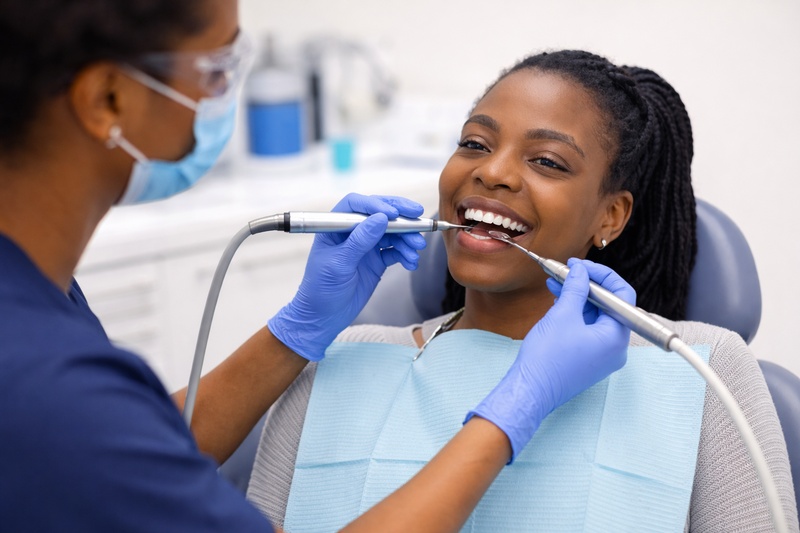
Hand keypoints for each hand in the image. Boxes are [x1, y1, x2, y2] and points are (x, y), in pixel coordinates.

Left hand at [268, 193, 426, 360]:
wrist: (324, 316)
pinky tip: (411, 261)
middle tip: (419, 218)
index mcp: (335, 227)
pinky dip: (405, 254)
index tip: (392, 213)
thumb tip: (380, 218)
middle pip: (379, 214)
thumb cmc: (321, 289)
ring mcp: (365, 246)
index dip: (376, 204)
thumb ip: (359, 240)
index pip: (357, 205)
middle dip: (400, 216)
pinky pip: (395, 251)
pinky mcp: (376, 260)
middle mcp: (352, 232)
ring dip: (406, 238)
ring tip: (416, 247)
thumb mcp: (339, 264)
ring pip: (391, 233)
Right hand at [466, 259, 634, 461]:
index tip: (581, 266)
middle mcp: (615, 348)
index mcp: (617, 337)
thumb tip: (581, 271)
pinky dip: (575, 314)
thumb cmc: (547, 358)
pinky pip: (587, 330)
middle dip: (586, 285)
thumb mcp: (563, 314)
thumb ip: (576, 288)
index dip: (602, 275)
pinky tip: (558, 301)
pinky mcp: (588, 360)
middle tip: (567, 271)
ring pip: (596, 317)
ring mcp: (602, 355)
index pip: (622, 295)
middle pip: (609, 306)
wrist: (530, 390)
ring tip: (556, 283)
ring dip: (578, 298)